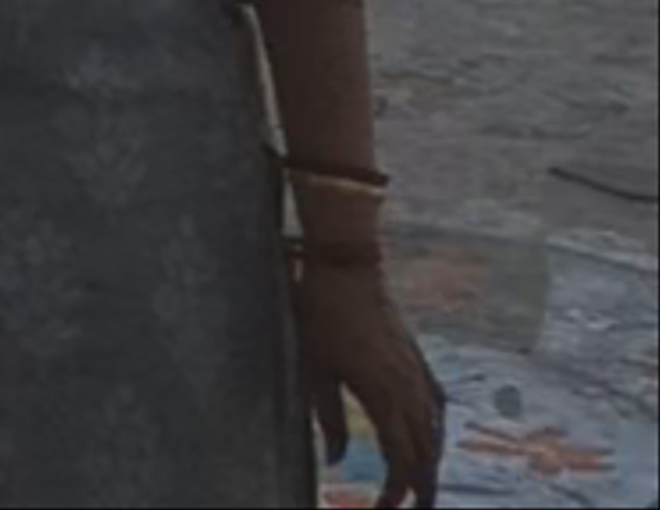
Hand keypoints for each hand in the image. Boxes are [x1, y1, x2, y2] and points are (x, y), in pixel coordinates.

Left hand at [300, 254, 443, 509]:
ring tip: (421, 486)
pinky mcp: (416, 355)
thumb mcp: (314, 369)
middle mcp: (409, 388)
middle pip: (427, 453)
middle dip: (422, 488)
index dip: (395, 493)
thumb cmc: (322, 313)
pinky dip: (436, 429)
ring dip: (431, 462)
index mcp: (384, 397)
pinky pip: (436, 403)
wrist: (345, 264)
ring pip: (435, 430)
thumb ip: (328, 419)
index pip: (401, 461)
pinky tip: (431, 437)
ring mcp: (417, 370)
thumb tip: (335, 462)